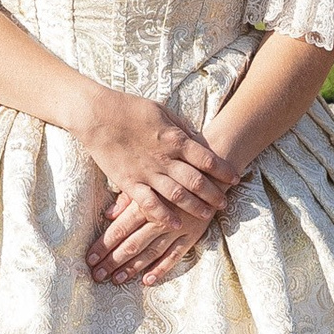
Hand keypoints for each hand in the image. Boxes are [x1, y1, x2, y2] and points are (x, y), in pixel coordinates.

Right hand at [78, 90, 229, 234]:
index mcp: (176, 139)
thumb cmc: (131, 108)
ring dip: (195, 207)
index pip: (208, 159)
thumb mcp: (163, 111)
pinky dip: (164, 216)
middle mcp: (165, 159)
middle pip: (197, 181)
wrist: (98, 115)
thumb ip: (182, 128)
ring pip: (178, 195)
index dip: (224, 170)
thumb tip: (199, 138)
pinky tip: (175, 224)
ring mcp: (147, 173)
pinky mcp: (129, 183)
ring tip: (208, 215)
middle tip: (225, 203)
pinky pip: (149, 204)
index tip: (236, 178)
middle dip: (214, 193)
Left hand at [87, 169, 228, 285]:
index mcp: (146, 202)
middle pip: (131, 244)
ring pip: (150, 253)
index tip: (90, 259)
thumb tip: (109, 215)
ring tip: (116, 280)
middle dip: (112, 261)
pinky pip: (175, 255)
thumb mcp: (148, 175)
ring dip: (132, 268)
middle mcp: (159, 218)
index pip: (119, 229)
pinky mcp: (192, 235)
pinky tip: (147, 280)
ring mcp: (177, 229)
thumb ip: (128, 197)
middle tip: (97, 275)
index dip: (103, 245)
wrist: (211, 167)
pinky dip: (161, 268)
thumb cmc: (174, 168)